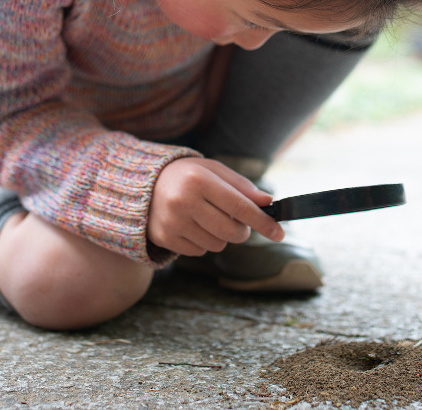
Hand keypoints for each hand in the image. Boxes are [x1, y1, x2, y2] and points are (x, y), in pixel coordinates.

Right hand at [148, 157, 284, 255]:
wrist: (142, 185)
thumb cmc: (186, 176)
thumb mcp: (213, 170)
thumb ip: (241, 186)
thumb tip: (267, 202)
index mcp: (198, 179)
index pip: (240, 206)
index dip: (263, 221)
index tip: (279, 233)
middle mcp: (183, 201)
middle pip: (231, 231)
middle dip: (242, 231)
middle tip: (239, 223)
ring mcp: (172, 222)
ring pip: (217, 245)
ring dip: (221, 236)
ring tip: (207, 218)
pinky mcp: (164, 238)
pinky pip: (199, 252)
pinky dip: (203, 242)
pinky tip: (192, 226)